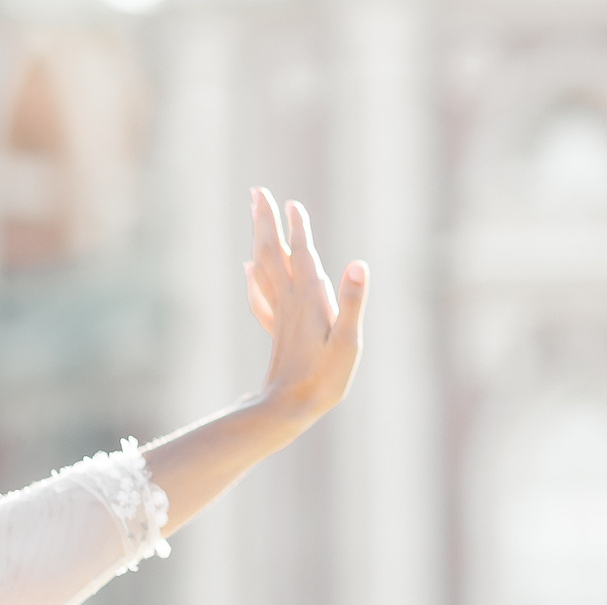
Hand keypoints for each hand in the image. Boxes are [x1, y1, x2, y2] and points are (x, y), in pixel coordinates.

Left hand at [241, 187, 366, 424]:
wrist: (287, 410)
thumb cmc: (324, 379)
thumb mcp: (349, 342)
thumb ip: (352, 302)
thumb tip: (358, 263)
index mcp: (310, 299)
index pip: (302, 254)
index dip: (297, 228)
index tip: (291, 202)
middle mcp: (291, 301)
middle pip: (273, 254)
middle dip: (265, 222)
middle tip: (257, 192)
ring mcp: (281, 315)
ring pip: (264, 269)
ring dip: (259, 240)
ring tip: (254, 215)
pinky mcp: (277, 330)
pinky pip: (261, 297)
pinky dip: (254, 278)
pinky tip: (248, 269)